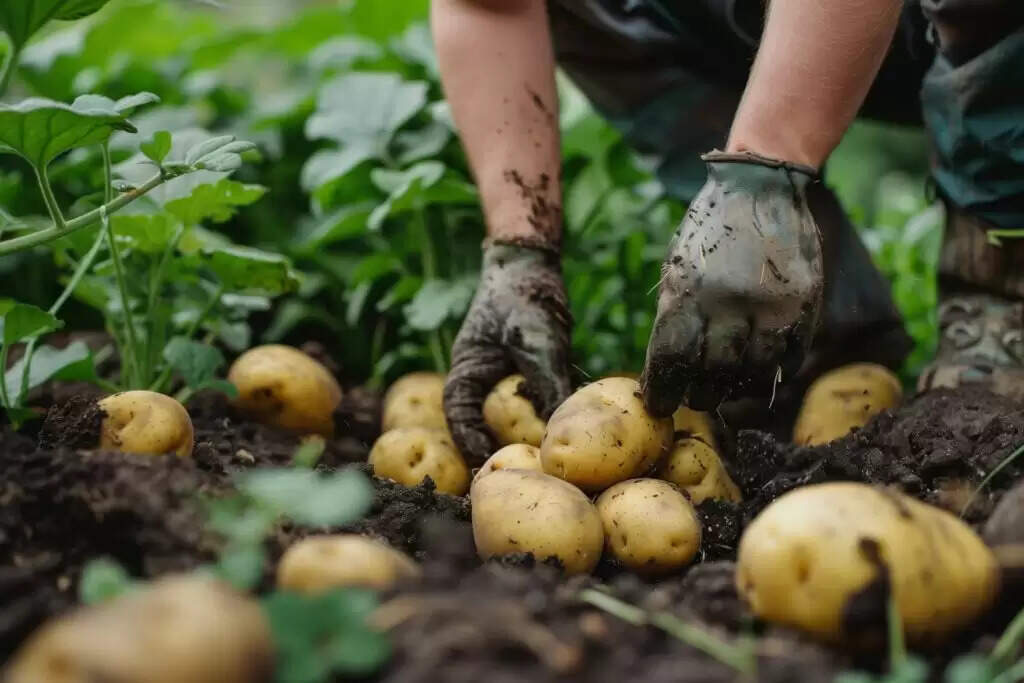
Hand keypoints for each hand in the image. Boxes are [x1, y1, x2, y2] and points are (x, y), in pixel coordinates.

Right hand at [444, 242, 571, 463]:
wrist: (531, 264)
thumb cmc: (524, 296)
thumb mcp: (537, 340)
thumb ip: (547, 381)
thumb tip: (561, 426)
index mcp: (467, 372)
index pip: (460, 417)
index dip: (471, 444)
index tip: (490, 465)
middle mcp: (482, 381)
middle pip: (483, 426)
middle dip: (499, 450)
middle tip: (520, 475)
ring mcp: (505, 380)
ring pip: (511, 420)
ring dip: (525, 438)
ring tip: (544, 464)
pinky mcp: (529, 378)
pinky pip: (535, 406)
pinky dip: (546, 419)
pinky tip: (566, 434)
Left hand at [641, 151, 823, 416]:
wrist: (761, 185)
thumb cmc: (710, 233)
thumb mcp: (678, 268)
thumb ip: (674, 316)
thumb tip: (666, 372)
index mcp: (688, 292)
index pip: (671, 360)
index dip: (663, 390)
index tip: (660, 403)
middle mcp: (728, 303)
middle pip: (713, 374)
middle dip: (701, 395)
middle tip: (697, 398)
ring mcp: (770, 304)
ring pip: (755, 373)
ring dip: (738, 390)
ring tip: (727, 390)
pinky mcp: (804, 302)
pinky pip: (791, 356)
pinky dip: (775, 371)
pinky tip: (761, 371)